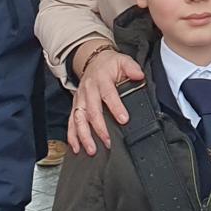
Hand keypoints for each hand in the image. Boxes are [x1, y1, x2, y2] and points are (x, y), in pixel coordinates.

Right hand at [68, 40, 142, 155]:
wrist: (93, 60)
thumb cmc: (109, 64)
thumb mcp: (122, 60)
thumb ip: (132, 68)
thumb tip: (139, 76)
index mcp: (101, 80)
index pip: (108, 95)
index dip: (116, 108)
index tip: (124, 120)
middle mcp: (88, 91)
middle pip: (92, 112)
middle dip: (99, 129)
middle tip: (108, 142)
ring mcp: (80, 99)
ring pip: (79, 119)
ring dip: (84, 136)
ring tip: (92, 149)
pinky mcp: (75, 106)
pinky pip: (71, 122)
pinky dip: (72, 136)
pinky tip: (77, 148)